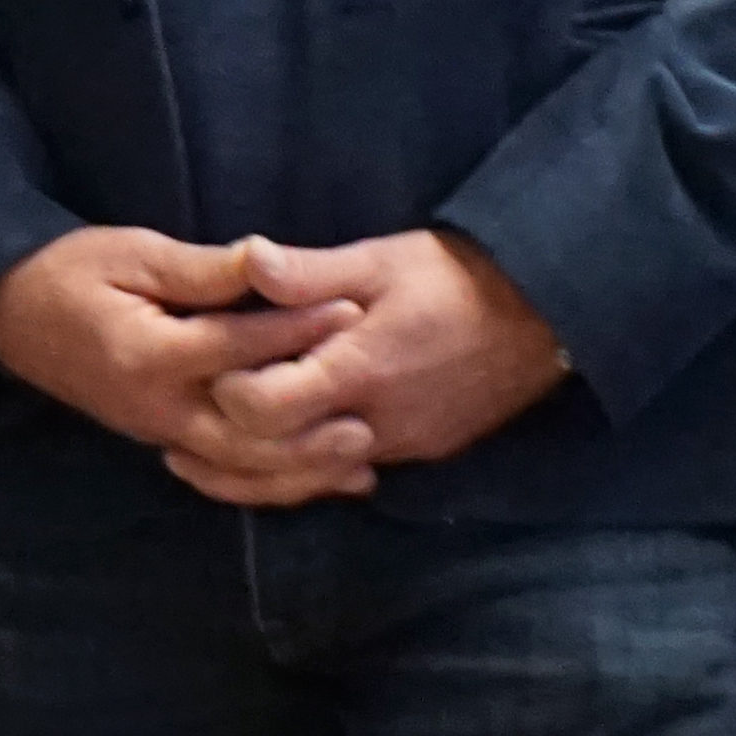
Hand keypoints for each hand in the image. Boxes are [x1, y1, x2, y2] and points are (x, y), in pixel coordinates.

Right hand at [0, 227, 362, 497]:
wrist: (6, 311)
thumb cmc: (68, 271)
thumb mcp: (131, 253)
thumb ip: (202, 270)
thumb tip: (266, 260)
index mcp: (147, 352)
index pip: (238, 346)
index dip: (299, 327)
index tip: (353, 308)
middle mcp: (156, 405)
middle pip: (246, 430)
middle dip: (311, 421)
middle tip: (369, 410)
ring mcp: (156, 430)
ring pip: (239, 465)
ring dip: (302, 465)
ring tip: (359, 450)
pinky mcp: (160, 439)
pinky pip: (224, 470)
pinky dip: (274, 476)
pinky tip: (320, 472)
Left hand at [195, 230, 575, 492]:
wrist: (549, 312)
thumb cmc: (456, 276)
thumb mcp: (379, 259)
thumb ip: (310, 272)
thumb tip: (247, 258)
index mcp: (359, 370)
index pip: (263, 410)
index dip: (223, 391)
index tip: (204, 364)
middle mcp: (377, 423)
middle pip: (276, 459)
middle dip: (229, 439)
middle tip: (186, 413)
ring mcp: (402, 445)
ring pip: (310, 477)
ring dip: (261, 461)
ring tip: (208, 438)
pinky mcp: (421, 452)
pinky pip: (347, 473)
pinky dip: (306, 465)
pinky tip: (276, 444)